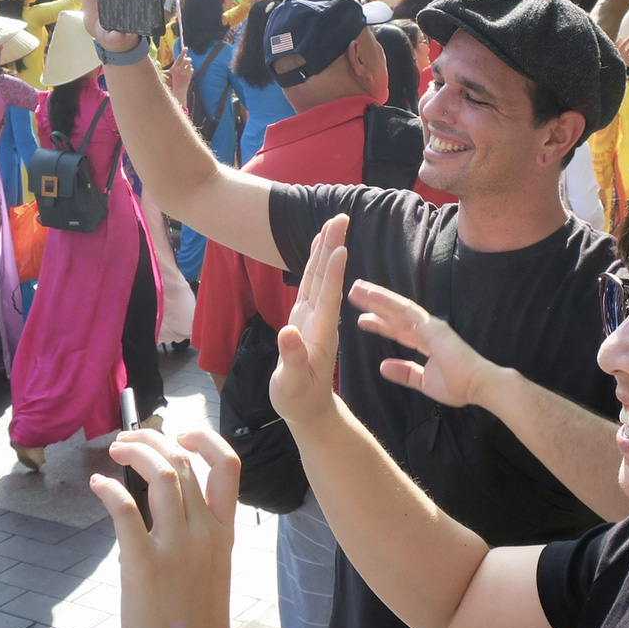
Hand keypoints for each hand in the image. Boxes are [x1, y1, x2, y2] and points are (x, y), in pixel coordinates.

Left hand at [90, 427, 241, 627]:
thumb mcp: (209, 571)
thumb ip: (191, 540)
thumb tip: (149, 519)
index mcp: (224, 532)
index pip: (228, 465)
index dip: (205, 438)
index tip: (181, 433)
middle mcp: (205, 532)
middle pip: (184, 461)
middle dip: (153, 440)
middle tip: (128, 441)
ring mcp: (177, 548)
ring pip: (162, 474)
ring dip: (134, 453)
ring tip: (115, 451)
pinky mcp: (145, 566)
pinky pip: (126, 511)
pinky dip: (110, 489)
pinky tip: (98, 485)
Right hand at [166, 52, 191, 105]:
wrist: (179, 88)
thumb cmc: (177, 78)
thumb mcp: (176, 70)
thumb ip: (180, 63)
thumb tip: (185, 55)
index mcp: (173, 67)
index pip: (179, 57)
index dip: (183, 52)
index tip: (186, 47)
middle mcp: (178, 69)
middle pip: (186, 60)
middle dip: (189, 59)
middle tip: (189, 60)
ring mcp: (183, 72)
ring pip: (189, 65)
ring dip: (189, 66)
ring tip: (186, 71)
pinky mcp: (188, 75)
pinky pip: (191, 69)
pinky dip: (191, 71)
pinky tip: (187, 75)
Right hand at [267, 215, 347, 429]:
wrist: (309, 408)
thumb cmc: (298, 399)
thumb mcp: (292, 384)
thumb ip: (291, 359)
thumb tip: (287, 333)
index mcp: (319, 334)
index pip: (328, 298)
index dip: (333, 272)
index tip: (341, 246)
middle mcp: (319, 321)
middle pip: (327, 279)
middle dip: (333, 248)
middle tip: (341, 218)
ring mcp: (313, 318)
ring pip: (320, 278)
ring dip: (326, 251)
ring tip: (331, 224)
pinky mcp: (306, 319)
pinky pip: (312, 286)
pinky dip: (315, 265)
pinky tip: (319, 250)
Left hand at [349, 277, 498, 408]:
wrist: (477, 385)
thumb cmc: (458, 385)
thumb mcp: (423, 382)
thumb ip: (405, 373)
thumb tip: (383, 367)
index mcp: (426, 342)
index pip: (399, 330)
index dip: (381, 324)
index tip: (363, 320)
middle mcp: (426, 329)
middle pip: (395, 314)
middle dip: (374, 304)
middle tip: (354, 293)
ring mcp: (428, 325)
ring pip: (397, 307)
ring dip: (376, 297)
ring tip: (357, 288)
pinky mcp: (430, 325)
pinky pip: (404, 310)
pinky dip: (387, 301)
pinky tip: (372, 295)